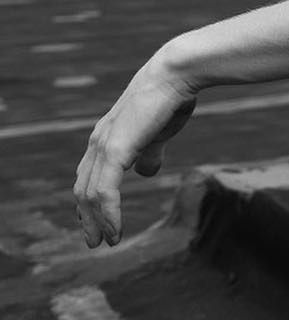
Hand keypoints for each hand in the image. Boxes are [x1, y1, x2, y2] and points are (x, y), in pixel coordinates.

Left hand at [73, 55, 197, 246]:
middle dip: (88, 218)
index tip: (97, 222)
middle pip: (83, 189)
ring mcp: (103, 146)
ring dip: (97, 221)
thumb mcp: (158, 134)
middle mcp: (98, 143)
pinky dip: (108, 214)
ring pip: (90, 194)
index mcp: (106, 138)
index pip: (88, 176)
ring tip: (108, 241)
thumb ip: (149, 153)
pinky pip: (104, 191)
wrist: (175, 77)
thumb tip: (146, 172)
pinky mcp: (114, 150)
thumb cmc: (170, 101)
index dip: (90, 202)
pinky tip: (116, 229)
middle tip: (96, 242)